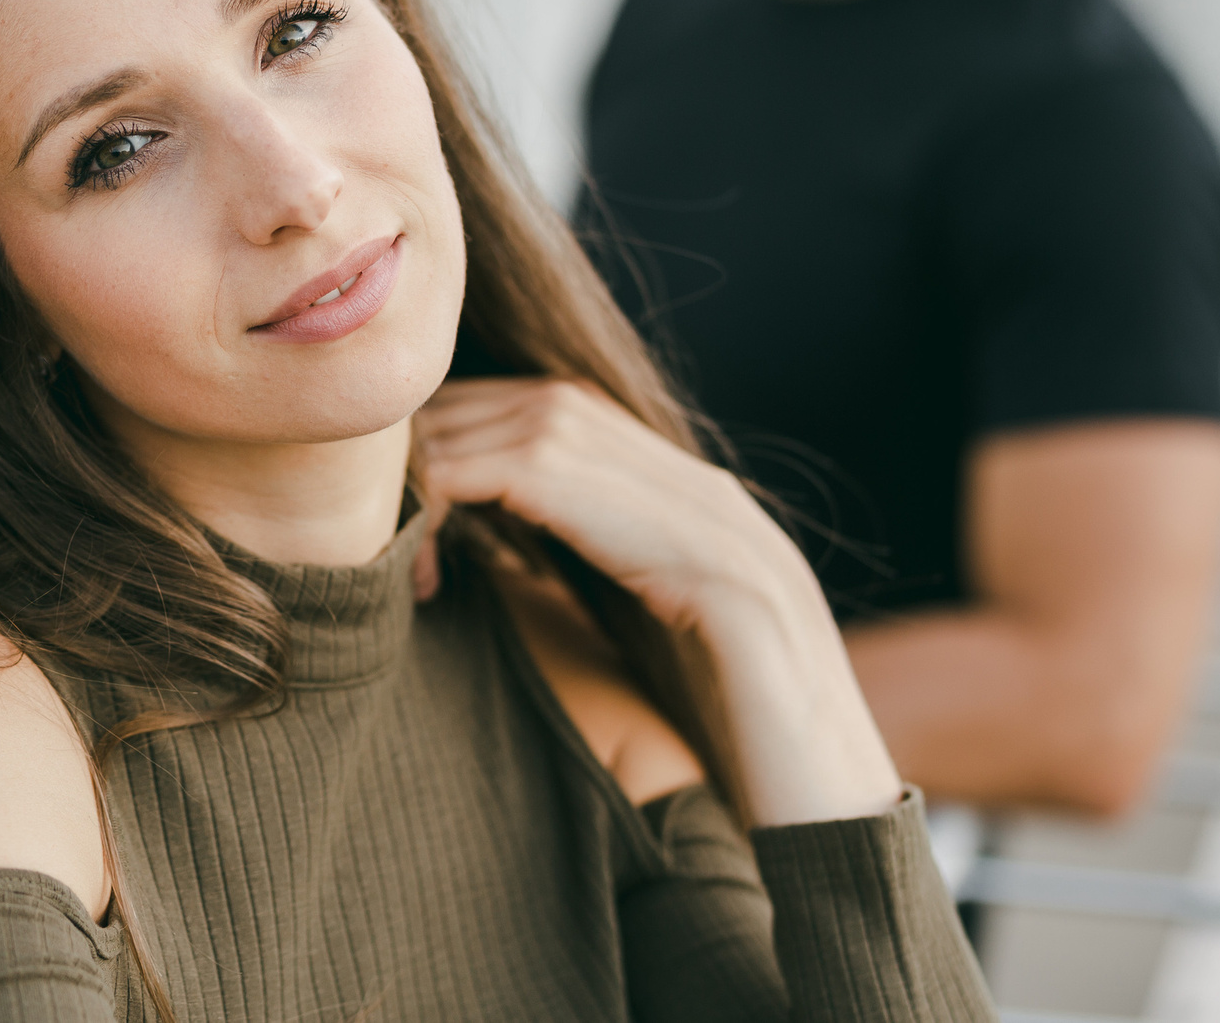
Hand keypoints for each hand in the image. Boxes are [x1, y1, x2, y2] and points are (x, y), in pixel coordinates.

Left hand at [416, 378, 902, 824]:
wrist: (844, 817)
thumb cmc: (740, 751)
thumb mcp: (649, 646)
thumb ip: (590, 585)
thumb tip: (489, 559)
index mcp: (690, 506)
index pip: (557, 412)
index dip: (466, 432)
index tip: (398, 491)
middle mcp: (706, 494)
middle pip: (545, 402)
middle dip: (448, 435)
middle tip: (375, 501)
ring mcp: (717, 526)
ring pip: (551, 431)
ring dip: (458, 464)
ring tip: (405, 530)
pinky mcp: (717, 577)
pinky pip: (581, 493)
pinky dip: (497, 498)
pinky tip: (454, 554)